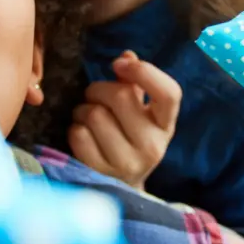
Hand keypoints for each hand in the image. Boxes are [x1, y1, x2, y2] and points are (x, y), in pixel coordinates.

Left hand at [68, 52, 180, 188]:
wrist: (122, 186)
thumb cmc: (131, 139)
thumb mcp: (141, 113)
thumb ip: (135, 83)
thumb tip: (127, 56)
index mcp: (166, 125)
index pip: (169, 93)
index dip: (145, 72)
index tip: (120, 64)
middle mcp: (152, 146)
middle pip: (120, 96)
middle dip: (99, 89)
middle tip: (95, 96)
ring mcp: (126, 162)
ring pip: (95, 114)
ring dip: (84, 109)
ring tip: (89, 117)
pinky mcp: (100, 173)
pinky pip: (78, 134)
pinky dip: (75, 128)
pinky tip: (82, 133)